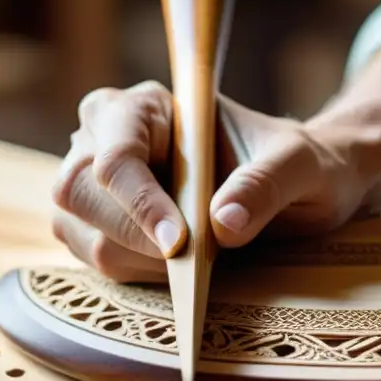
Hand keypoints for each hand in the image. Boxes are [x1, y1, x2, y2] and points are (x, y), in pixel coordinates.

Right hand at [52, 81, 370, 282]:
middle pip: (78, 192)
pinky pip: (95, 258)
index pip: (115, 153)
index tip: (180, 243)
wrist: (301, 184)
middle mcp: (109, 137)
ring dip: (135, 260)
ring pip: (79, 231)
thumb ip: (265, 185)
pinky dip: (135, 273)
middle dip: (132, 235)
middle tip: (191, 261)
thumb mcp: (300, 166)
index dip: (138, 202)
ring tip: (197, 261)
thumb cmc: (299, 162)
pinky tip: (182, 271)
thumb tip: (223, 225)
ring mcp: (99, 183)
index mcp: (149, 107)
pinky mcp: (104, 224)